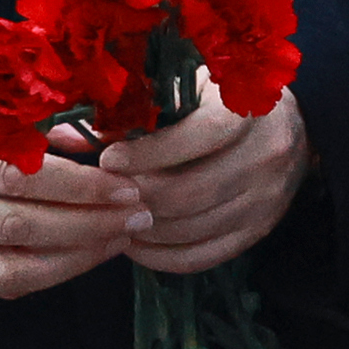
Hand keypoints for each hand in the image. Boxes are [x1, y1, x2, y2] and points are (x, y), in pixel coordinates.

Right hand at [0, 64, 142, 300]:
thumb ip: (37, 118)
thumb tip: (103, 142)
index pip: (18, 177)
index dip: (81, 187)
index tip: (128, 186)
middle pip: (15, 226)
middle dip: (89, 225)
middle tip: (139, 215)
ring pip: (4, 267)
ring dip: (74, 258)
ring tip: (121, 238)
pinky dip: (43, 276)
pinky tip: (83, 257)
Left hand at [96, 76, 310, 274]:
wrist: (288, 125)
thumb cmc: (220, 101)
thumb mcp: (182, 92)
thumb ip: (125, 114)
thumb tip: (60, 139)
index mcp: (248, 111)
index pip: (199, 136)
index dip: (148, 153)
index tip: (108, 160)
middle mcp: (266, 155)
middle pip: (190, 192)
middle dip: (136, 198)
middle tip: (104, 196)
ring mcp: (267, 197)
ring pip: (192, 228)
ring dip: (143, 230)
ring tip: (113, 218)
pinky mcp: (260, 229)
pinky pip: (203, 257)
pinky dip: (161, 256)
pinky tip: (136, 242)